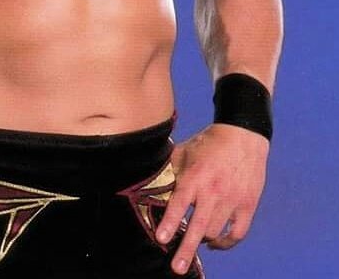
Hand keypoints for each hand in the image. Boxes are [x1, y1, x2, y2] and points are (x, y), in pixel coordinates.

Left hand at [155, 123, 268, 274]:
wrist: (243, 135)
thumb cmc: (208, 143)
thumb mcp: (184, 151)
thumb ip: (170, 170)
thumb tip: (152, 184)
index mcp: (195, 177)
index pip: (180, 204)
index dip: (169, 222)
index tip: (161, 239)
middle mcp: (213, 191)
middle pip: (199, 227)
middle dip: (186, 249)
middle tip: (177, 268)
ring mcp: (232, 200)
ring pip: (215, 232)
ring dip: (203, 240)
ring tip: (194, 242)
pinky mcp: (248, 205)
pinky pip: (237, 233)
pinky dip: (226, 243)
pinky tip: (215, 243)